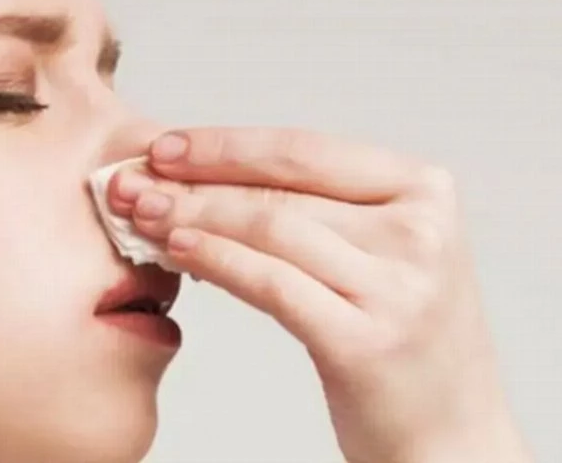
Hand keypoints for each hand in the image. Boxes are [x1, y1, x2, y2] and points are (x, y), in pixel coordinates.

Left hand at [108, 128, 531, 462]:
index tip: (167, 147)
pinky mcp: (366, 340)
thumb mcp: (378, 254)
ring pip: (270, 229)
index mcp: (423, 190)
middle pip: (281, 189)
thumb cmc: (402, 336)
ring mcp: (397, 286)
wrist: (448, 434)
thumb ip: (318, 211)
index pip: (304, 150)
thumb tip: (212, 180)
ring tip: (141, 213)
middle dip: (194, 182)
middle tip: (131, 179)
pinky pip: (272, 284)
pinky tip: (177, 250)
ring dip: (193, 217)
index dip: (225, 145)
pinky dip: (217, 261)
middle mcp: (418, 231)